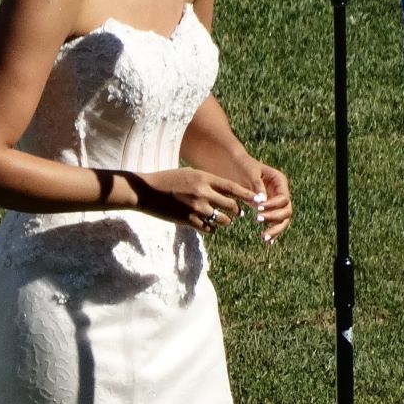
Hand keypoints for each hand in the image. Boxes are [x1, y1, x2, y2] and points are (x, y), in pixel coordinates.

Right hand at [130, 168, 257, 233]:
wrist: (145, 191)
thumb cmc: (167, 180)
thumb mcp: (189, 174)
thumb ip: (206, 181)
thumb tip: (224, 190)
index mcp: (204, 178)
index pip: (232, 187)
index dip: (247, 194)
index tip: (258, 199)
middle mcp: (203, 192)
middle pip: (231, 205)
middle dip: (236, 211)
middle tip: (235, 212)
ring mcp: (196, 208)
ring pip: (223, 220)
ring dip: (225, 221)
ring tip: (220, 220)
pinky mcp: (188, 220)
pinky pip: (209, 229)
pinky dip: (211, 228)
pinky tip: (207, 225)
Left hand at [241, 160, 292, 243]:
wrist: (236, 165)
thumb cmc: (243, 166)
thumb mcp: (250, 174)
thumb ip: (257, 186)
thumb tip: (262, 201)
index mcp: (280, 181)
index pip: (283, 198)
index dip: (273, 206)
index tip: (258, 210)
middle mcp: (281, 192)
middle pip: (286, 210)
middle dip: (274, 218)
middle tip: (258, 221)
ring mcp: (277, 202)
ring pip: (283, 219)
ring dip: (275, 229)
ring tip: (264, 238)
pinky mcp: (270, 209)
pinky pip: (275, 222)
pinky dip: (273, 231)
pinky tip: (269, 242)